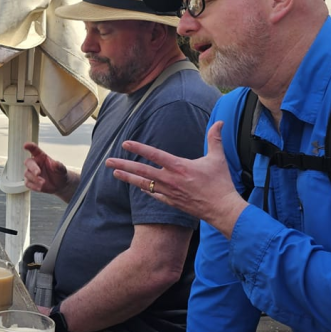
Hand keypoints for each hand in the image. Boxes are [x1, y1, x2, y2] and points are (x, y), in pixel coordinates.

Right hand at [23, 142, 72, 198]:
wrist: (60, 185)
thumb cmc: (60, 173)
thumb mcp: (62, 169)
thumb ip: (59, 166)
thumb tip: (55, 163)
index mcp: (41, 156)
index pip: (34, 149)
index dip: (30, 146)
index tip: (26, 145)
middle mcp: (34, 163)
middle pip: (28, 162)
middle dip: (32, 168)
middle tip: (38, 173)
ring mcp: (30, 172)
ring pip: (27, 174)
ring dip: (35, 179)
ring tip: (44, 183)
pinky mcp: (29, 181)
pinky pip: (27, 183)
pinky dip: (34, 186)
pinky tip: (41, 187)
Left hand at [105, 122, 246, 237]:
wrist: (222, 209)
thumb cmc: (220, 183)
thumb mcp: (218, 158)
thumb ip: (215, 139)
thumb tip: (220, 122)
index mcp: (179, 167)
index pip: (154, 154)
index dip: (138, 148)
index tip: (125, 143)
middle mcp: (170, 179)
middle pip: (141, 171)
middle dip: (123, 165)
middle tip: (107, 162)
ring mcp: (169, 192)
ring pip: (143, 184)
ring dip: (128, 178)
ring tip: (114, 173)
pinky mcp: (171, 202)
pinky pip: (154, 195)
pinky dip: (145, 190)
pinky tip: (138, 187)